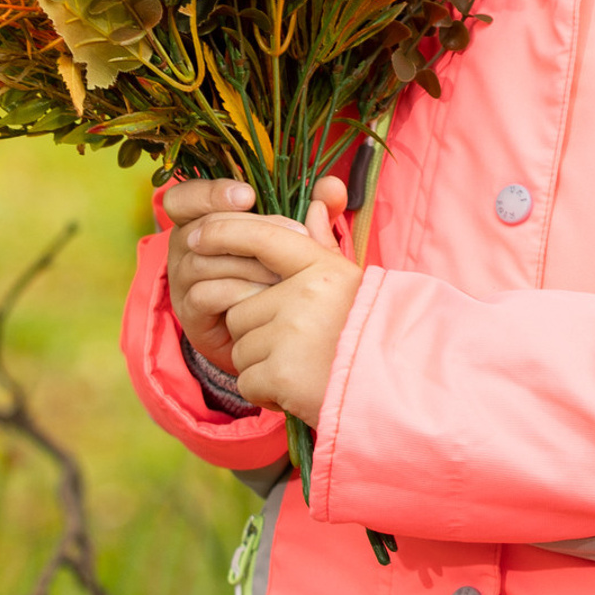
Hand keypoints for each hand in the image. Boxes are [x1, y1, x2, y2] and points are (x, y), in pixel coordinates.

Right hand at [163, 176, 348, 377]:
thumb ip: (316, 211)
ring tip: (285, 272)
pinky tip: (265, 297)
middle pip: (200, 227)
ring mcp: (182, 280)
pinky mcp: (190, 312)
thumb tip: (332, 186)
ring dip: (249, 265)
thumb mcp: (300, 242)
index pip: (183, 197)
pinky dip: (238, 293)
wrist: (264, 335)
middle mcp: (185, 246)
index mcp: (201, 219)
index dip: (210, 193)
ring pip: (202, 261)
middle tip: (296, 235)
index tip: (248, 196)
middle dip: (249, 230)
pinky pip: (204, 295)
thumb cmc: (276, 277)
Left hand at [190, 188, 359, 426]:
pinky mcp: (282, 374)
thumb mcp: (350, 283)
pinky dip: (264, 392)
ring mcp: (291, 334)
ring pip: (241, 346)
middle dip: (257, 333)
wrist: (397, 390)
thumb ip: (323, 245)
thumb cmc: (370, 334)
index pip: (263, 237)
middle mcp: (303, 295)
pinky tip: (295, 390)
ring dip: (261, 364)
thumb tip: (317, 202)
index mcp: (321, 268)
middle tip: (296, 348)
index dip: (224, 231)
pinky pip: (246, 380)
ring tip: (301, 369)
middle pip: (241, 307)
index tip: (198, 235)